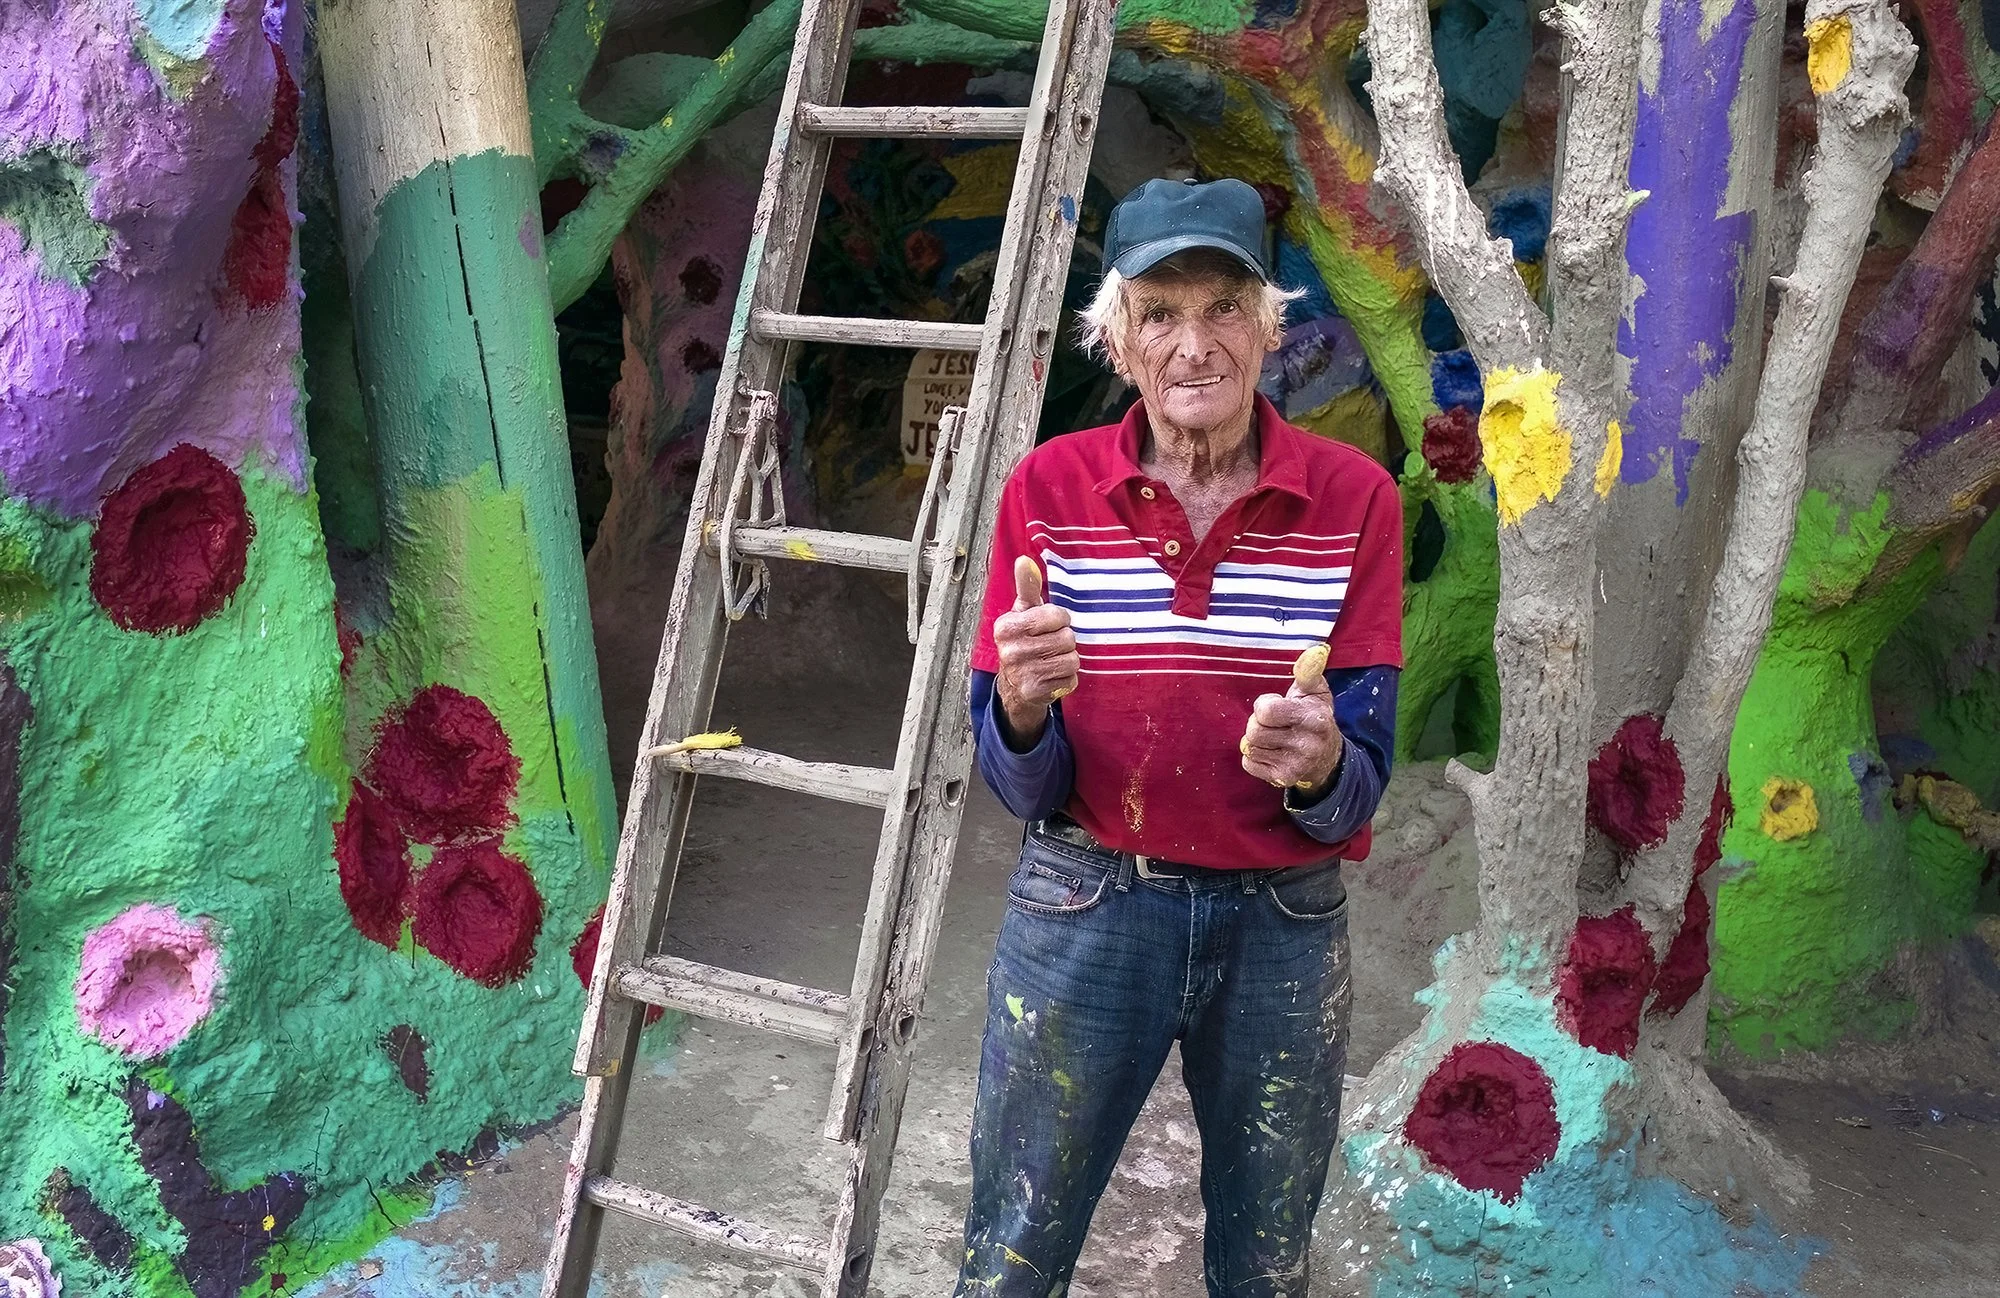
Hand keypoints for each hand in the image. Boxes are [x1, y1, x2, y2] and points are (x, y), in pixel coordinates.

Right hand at [994, 555, 1078, 744]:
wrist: (1014, 685)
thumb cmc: (1024, 640)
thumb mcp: (1023, 612)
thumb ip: (1027, 587)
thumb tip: (1024, 561)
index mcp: (1007, 627)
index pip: (1056, 615)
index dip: (1059, 619)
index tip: (1048, 625)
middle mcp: (1011, 651)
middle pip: (1067, 638)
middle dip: (1064, 640)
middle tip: (1050, 645)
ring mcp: (1023, 673)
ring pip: (1072, 659)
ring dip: (1067, 659)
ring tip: (1052, 660)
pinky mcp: (1035, 692)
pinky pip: (1070, 679)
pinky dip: (1066, 678)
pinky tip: (1052, 676)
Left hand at [1240, 647, 1341, 795]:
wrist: (1328, 758)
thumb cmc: (1314, 717)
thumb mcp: (1315, 692)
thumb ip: (1310, 671)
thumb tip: (1316, 651)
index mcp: (1313, 719)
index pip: (1265, 711)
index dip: (1265, 706)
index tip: (1277, 706)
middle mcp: (1306, 745)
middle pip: (1254, 730)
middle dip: (1258, 723)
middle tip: (1273, 724)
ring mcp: (1295, 765)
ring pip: (1250, 747)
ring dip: (1256, 740)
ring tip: (1274, 737)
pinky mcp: (1284, 779)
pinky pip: (1249, 763)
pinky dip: (1255, 756)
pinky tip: (1271, 752)